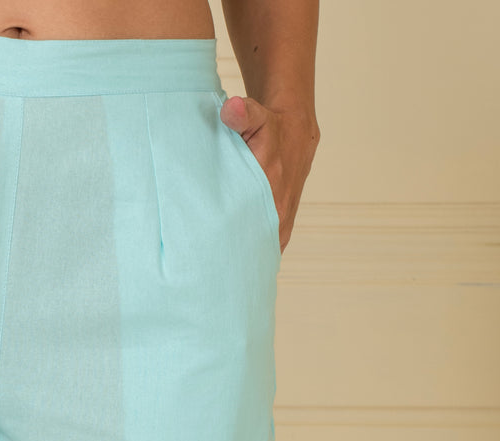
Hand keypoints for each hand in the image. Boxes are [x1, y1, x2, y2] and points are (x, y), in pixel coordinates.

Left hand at [219, 94, 320, 253]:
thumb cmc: (271, 127)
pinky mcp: (283, 226)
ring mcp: (282, 221)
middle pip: (249, 244)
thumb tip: (231, 110)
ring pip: (259, 249)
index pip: (243, 225)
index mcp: (269, 188)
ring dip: (241, 259)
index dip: (223, 241)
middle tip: (203, 267)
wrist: (296, 131)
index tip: (203, 254)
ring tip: (218, 272)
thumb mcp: (257, 116)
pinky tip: (235, 266)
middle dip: (227, 256)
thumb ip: (242, 114)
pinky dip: (253, 256)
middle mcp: (278, 210)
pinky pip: (267, 247)